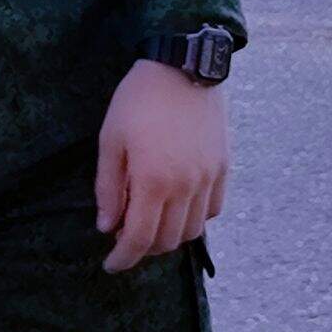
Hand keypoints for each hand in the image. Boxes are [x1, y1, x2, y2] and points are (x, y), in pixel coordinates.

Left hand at [95, 61, 227, 273]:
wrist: (183, 66)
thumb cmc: (138, 101)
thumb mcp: (111, 141)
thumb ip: (109, 188)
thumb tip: (107, 227)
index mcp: (154, 181)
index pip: (139, 238)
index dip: (123, 258)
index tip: (111, 264)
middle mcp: (186, 186)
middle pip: (168, 240)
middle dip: (144, 249)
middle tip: (125, 238)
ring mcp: (209, 178)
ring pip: (193, 230)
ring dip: (170, 236)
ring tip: (151, 222)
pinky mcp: (224, 166)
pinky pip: (213, 209)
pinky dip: (194, 218)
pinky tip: (177, 206)